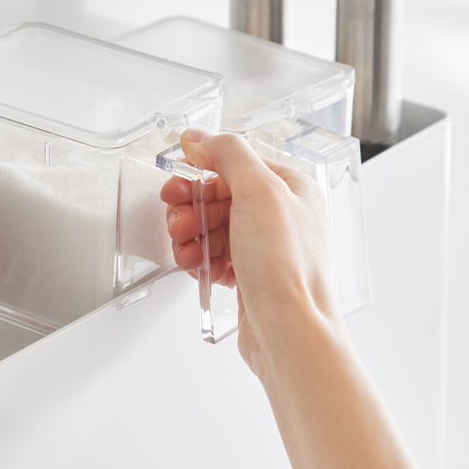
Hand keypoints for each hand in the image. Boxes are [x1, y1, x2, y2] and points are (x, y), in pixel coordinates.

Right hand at [160, 129, 340, 374]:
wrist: (290, 332)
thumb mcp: (259, 191)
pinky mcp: (250, 276)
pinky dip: (199, 259)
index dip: (201, 175)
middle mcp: (281, 216)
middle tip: (178, 221)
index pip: (236, 165)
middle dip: (191, 209)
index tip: (176, 186)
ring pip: (212, 228)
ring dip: (191, 236)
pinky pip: (214, 256)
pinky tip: (196, 266)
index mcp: (291, 188)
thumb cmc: (287, 268)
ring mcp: (265, 248)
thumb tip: (199, 137)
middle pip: (219, 197)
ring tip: (187, 249)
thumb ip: (228, 154)